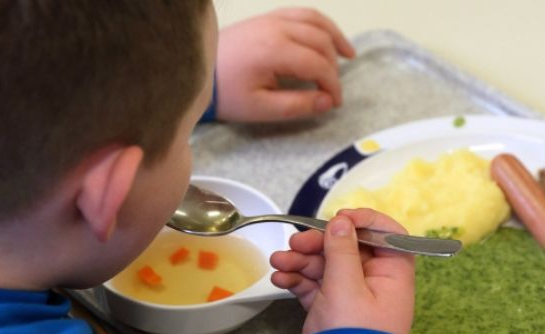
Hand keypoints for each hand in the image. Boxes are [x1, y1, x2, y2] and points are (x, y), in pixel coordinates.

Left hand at [215, 8, 355, 122]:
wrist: (196, 72)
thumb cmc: (227, 94)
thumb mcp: (261, 108)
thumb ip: (297, 105)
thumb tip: (327, 102)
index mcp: (274, 51)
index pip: (318, 65)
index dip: (333, 85)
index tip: (335, 103)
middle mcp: (276, 28)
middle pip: (321, 42)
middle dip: (333, 68)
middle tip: (332, 92)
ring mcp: (271, 18)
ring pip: (315, 21)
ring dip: (335, 38)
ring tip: (348, 56)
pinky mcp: (267, 17)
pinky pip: (302, 13)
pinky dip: (320, 24)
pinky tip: (328, 37)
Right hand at [270, 209, 414, 333]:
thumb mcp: (347, 286)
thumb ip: (343, 250)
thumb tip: (343, 222)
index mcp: (392, 274)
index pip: (386, 235)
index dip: (364, 222)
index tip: (339, 218)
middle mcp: (375, 282)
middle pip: (348, 248)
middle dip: (319, 243)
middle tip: (295, 242)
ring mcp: (352, 296)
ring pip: (327, 266)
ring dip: (301, 260)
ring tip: (278, 262)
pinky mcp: (331, 308)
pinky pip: (314, 285)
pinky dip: (298, 279)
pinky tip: (280, 278)